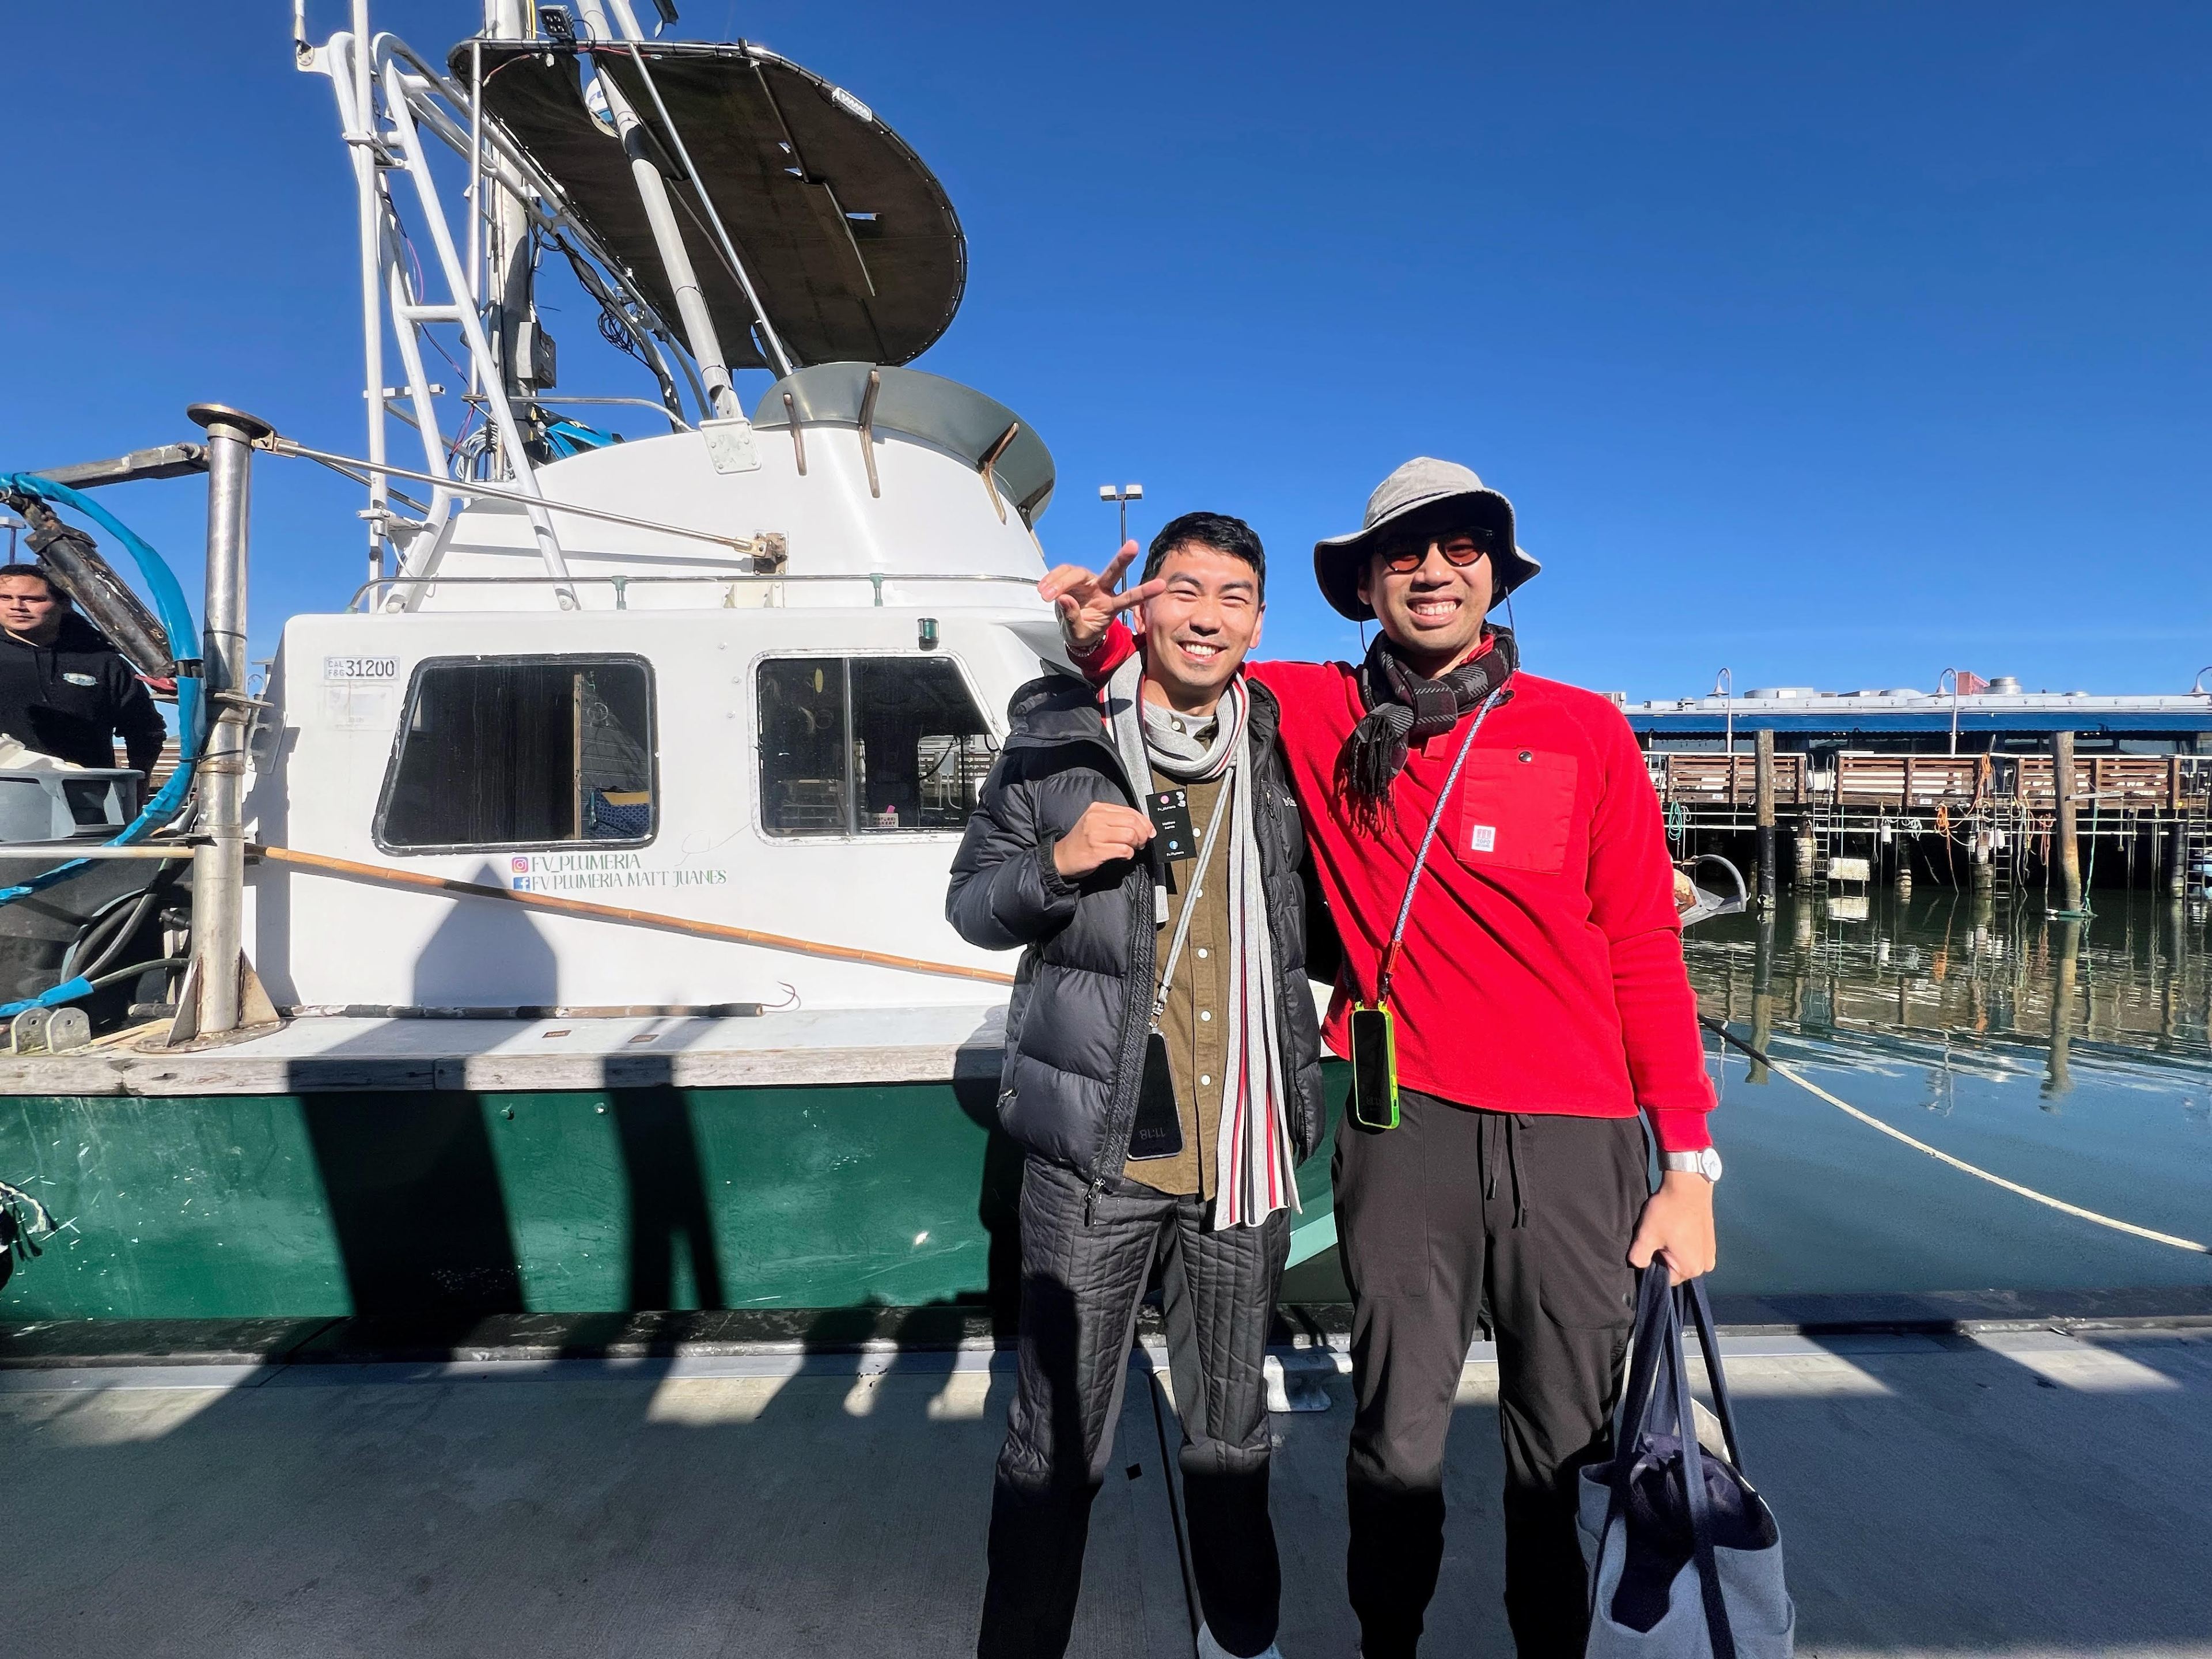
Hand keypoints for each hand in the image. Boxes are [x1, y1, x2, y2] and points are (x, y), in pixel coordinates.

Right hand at [1037, 541, 1164, 652]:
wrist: (1071, 628)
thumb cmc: (1082, 632)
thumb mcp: (1078, 633)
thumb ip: (1073, 619)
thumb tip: (1064, 599)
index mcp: (1110, 606)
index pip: (1129, 598)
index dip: (1144, 592)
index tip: (1161, 585)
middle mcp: (1102, 590)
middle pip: (1113, 572)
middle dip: (1123, 558)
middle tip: (1134, 546)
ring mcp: (1088, 582)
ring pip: (1077, 573)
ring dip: (1060, 581)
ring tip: (1046, 595)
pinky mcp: (1073, 579)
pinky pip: (1063, 573)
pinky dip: (1052, 579)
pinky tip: (1043, 588)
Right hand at [1052, 802, 1155, 877]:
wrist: (1062, 857)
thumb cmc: (1082, 841)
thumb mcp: (1096, 823)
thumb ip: (1116, 820)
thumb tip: (1143, 825)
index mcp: (1098, 808)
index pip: (1130, 811)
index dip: (1144, 822)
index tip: (1149, 831)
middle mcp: (1096, 818)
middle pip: (1132, 822)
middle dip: (1143, 834)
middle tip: (1142, 842)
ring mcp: (1096, 834)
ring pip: (1130, 835)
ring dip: (1136, 844)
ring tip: (1132, 849)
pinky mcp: (1097, 850)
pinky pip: (1124, 850)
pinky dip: (1128, 854)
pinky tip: (1123, 856)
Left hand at [1628, 1170, 1716, 1284]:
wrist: (1689, 1185)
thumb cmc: (1668, 1211)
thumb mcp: (1647, 1235)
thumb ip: (1639, 1257)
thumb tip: (1638, 1266)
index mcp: (1691, 1269)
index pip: (1664, 1279)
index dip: (1652, 1264)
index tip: (1648, 1247)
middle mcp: (1705, 1266)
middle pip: (1675, 1269)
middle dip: (1663, 1257)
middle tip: (1656, 1236)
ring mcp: (1710, 1253)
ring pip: (1683, 1258)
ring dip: (1673, 1249)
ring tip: (1666, 1230)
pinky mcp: (1711, 1241)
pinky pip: (1692, 1249)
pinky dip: (1682, 1242)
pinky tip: (1676, 1227)